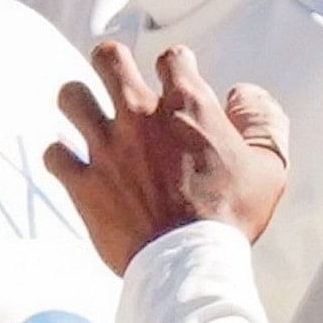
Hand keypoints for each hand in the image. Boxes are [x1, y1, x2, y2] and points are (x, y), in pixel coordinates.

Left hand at [44, 40, 290, 271]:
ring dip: (78, 103)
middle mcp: (140, 117)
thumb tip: (245, 94)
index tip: (174, 76)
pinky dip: (61, 158)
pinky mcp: (83, 182)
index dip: (174, 64)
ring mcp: (107, 147)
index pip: (172, 59)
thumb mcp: (267, 167)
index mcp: (187, 107)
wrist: (190, 263)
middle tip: (115, 74)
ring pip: (71, 97)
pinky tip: (72, 164)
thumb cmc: (230, 218)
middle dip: (110, 62)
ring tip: (86, 114)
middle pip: (109, 59)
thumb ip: (261, 121)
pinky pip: (54, 154)